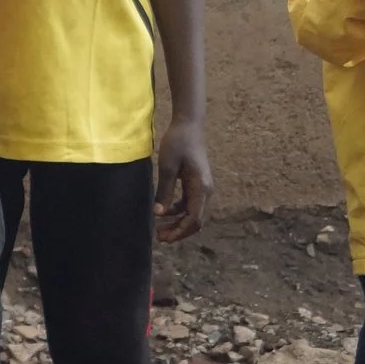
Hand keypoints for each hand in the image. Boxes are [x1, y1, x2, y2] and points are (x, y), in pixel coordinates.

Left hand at [153, 117, 211, 241]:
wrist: (189, 125)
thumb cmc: (178, 143)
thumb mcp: (167, 167)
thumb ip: (164, 191)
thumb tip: (159, 213)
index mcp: (201, 188)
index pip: (194, 219)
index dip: (179, 231)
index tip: (163, 238)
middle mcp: (206, 191)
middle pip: (196, 220)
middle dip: (178, 231)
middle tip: (159, 238)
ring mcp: (202, 188)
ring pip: (192, 213)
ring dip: (177, 223)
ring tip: (159, 229)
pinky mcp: (196, 184)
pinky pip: (189, 204)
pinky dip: (177, 211)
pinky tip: (163, 212)